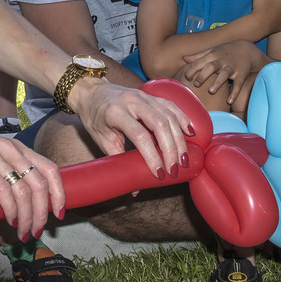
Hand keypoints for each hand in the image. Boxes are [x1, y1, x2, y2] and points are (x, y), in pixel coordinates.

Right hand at [0, 120, 64, 241]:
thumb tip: (20, 196)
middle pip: (40, 184)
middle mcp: (10, 149)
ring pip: (24, 191)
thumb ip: (6, 167)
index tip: (58, 212)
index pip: (50, 169)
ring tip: (24, 232)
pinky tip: (10, 220)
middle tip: (38, 230)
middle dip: (43, 213)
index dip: (59, 193)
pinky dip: (11, 210)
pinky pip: (4, 192)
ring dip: (28, 217)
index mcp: (17, 147)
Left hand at [72, 79, 188, 179]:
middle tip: (175, 169)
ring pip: (168, 115)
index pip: (139, 135)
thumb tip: (135, 189)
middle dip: (171, 149)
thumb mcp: (101, 139)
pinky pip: (171, 106)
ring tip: (183, 159)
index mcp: (115, 112)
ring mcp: (143, 96)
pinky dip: (182, 119)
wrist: (91, 92)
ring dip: (179, 139)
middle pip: (159, 124)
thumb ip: (119, 161)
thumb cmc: (94, 117)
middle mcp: (131, 101)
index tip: (159, 174)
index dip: (152, 156)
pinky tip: (189, 133)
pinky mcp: (151, 95)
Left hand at [180, 41, 267, 103]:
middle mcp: (222, 61)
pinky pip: (238, 84)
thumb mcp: (212, 51)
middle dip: (203, 75)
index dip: (192, 69)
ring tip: (211, 91)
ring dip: (218, 83)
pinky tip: (229, 101)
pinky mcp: (241, 75)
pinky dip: (234, 93)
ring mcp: (232, 68)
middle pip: (211, 67)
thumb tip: (184, 58)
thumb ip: (198, 56)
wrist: (247, 49)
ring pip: (224, 75)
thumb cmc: (225, 52)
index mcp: (213, 56)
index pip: (200, 62)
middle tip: (196, 84)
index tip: (185, 78)